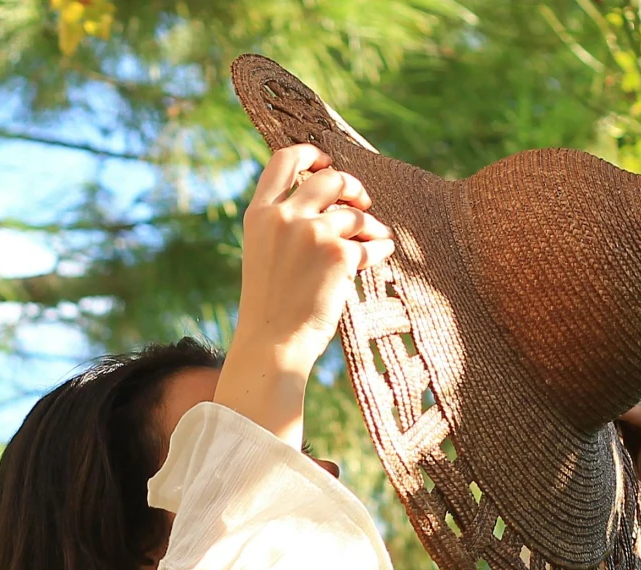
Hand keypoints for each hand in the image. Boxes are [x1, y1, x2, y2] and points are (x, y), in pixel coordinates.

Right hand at [214, 144, 394, 446]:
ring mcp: (311, 233)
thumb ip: (284, 224)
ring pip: (353, 211)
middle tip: (361, 202)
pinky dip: (378, 247)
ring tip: (376, 235)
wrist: (273, 344)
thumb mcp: (264, 255)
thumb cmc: (270, 308)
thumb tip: (328, 202)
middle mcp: (284, 217)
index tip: (327, 161)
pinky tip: (382, 252)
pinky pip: (368, 242)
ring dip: (369, 222)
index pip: (283, 161)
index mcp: (259, 215)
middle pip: (329, 178)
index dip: (311, 154)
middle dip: (351, 187)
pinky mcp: (337, 254)